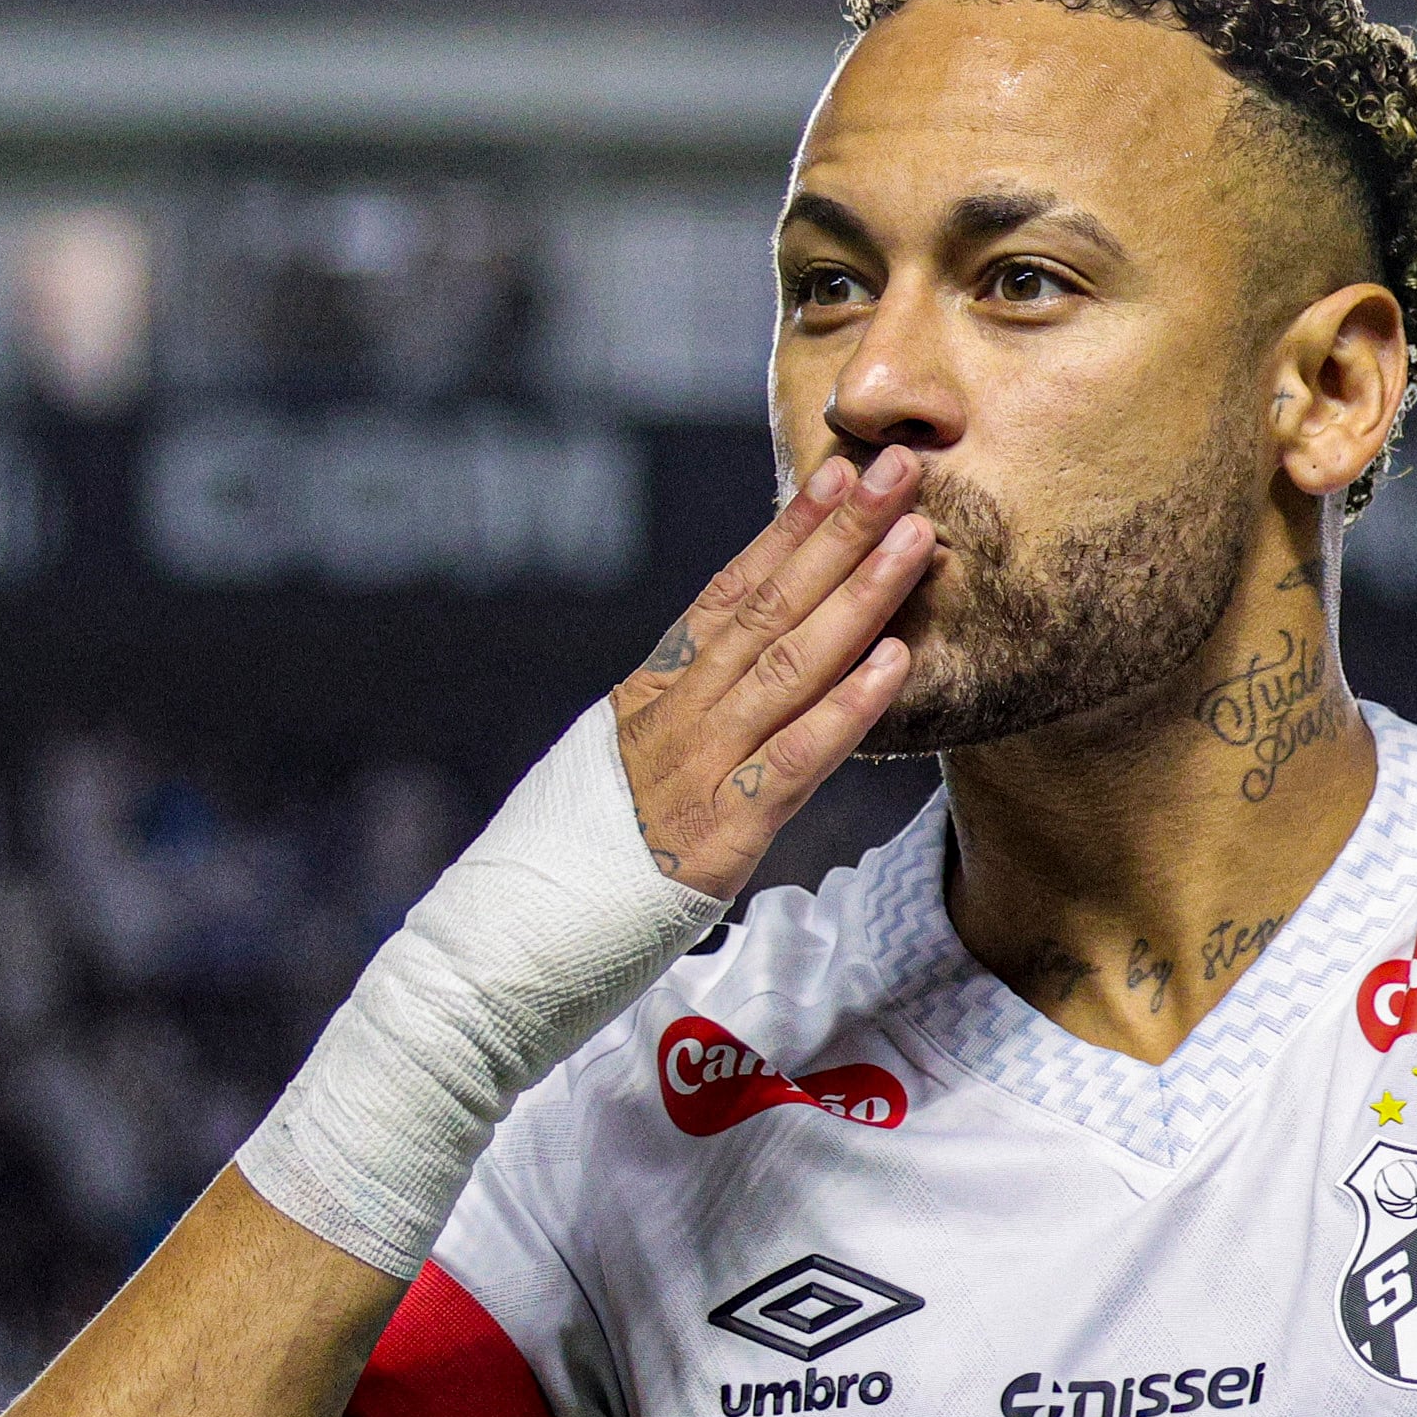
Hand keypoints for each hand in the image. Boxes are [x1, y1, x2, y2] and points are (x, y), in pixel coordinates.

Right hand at [608, 446, 934, 900]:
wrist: (499, 949)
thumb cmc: (565, 873)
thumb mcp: (614, 774)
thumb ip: (672, 728)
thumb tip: (724, 690)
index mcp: (646, 697)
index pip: (726, 595)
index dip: (786, 533)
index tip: (834, 476)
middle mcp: (671, 718)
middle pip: (767, 608)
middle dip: (840, 534)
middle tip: (899, 468)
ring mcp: (693, 771)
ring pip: (789, 665)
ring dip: (860, 596)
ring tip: (917, 537)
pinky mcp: (717, 835)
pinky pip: (794, 759)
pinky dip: (849, 708)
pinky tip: (895, 662)